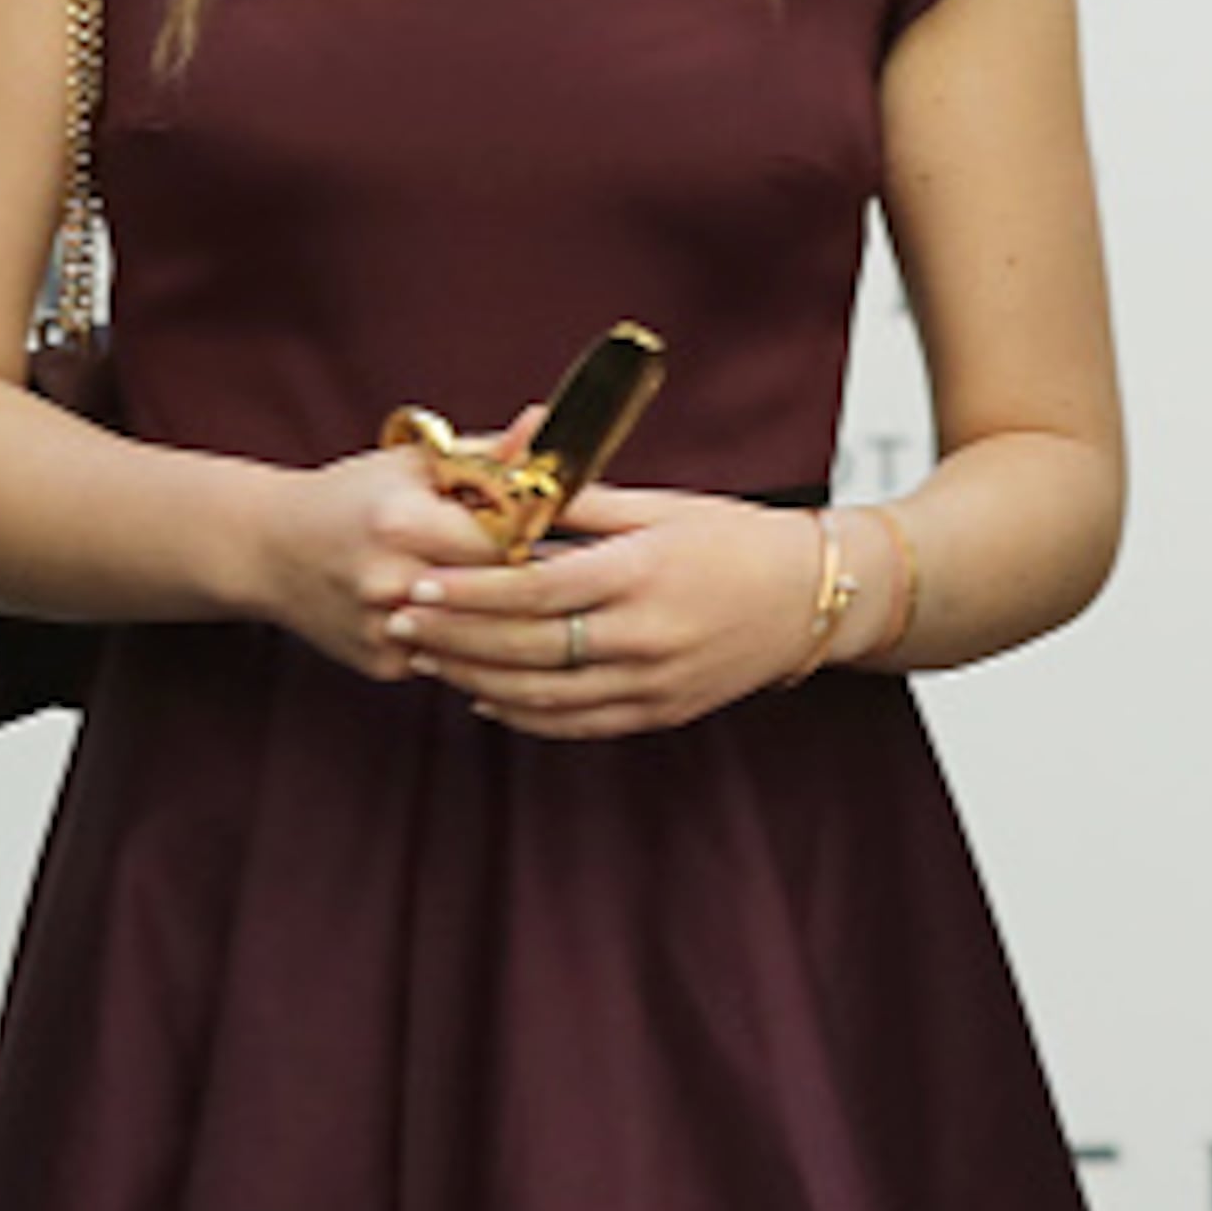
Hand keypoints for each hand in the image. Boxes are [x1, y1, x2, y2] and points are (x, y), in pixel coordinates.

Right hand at [242, 440, 526, 679]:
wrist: (268, 549)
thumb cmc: (349, 496)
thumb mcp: (414, 463)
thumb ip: (486, 453)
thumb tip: (546, 425)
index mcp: (401, 523)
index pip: (503, 541)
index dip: (536, 539)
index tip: (552, 534)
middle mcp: (389, 582)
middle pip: (497, 594)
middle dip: (529, 582)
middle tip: (556, 569)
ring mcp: (385, 630)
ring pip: (480, 635)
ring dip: (503, 616)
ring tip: (523, 596)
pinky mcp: (382, 664)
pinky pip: (449, 657)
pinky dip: (462, 639)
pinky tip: (459, 618)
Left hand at [386, 486, 838, 738]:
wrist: (811, 598)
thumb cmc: (734, 538)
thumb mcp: (659, 505)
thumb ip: (580, 502)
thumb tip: (507, 487)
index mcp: (642, 573)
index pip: (536, 588)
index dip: (470, 589)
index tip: (419, 580)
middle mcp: (646, 635)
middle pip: (526, 645)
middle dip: (454, 634)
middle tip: (400, 617)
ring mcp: (653, 682)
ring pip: (542, 695)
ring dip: (474, 677)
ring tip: (425, 655)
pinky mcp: (660, 712)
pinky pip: (576, 723)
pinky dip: (523, 714)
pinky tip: (483, 695)